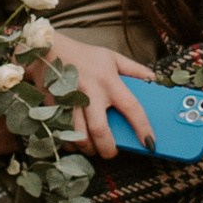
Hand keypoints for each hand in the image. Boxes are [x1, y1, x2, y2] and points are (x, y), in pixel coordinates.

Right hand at [41, 33, 158, 163]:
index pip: (131, 107)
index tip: (150, 143)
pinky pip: (62, 134)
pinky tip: (75, 141)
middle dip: (108, 149)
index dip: (143, 128)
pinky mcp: (53, 107)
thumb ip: (134, 69)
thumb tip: (154, 79)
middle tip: (111, 152)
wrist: (48, 51)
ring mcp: (70, 102)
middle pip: (100, 130)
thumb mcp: (112, 57)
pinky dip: (70, 143)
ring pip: (79, 136)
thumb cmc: (84, 56)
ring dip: (88, 148)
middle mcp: (90, 93)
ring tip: (94, 148)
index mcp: (108, 81)